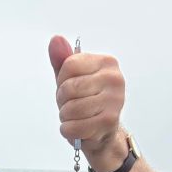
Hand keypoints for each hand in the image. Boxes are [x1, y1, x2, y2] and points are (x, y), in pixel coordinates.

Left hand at [48, 36, 126, 171]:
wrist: (102, 132)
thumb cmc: (85, 101)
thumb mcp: (70, 77)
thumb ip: (61, 59)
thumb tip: (56, 40)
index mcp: (106, 62)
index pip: (68, 65)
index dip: (62, 80)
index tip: (70, 85)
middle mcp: (115, 79)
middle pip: (69, 87)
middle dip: (63, 100)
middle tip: (72, 104)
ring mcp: (115, 100)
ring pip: (70, 108)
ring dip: (65, 116)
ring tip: (76, 116)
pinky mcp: (110, 122)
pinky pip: (73, 127)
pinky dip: (69, 130)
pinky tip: (78, 128)